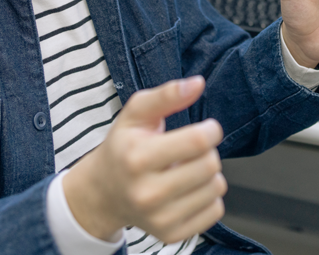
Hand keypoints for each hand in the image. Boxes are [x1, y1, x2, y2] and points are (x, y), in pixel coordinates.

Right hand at [63, 76, 225, 242]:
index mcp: (137, 158)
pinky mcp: (171, 235)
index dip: (211, 130)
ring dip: (209, 174)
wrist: (103, 193)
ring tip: (186, 169)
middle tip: (190, 151)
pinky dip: (208, 197)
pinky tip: (188, 190)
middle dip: (207, 152)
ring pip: (216, 188)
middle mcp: (147, 192)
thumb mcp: (135, 113)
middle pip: (210, 165)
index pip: (197, 142)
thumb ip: (167, 94)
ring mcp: (159, 218)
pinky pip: (215, 211)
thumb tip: (198, 83)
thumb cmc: (123, 147)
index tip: (207, 128)